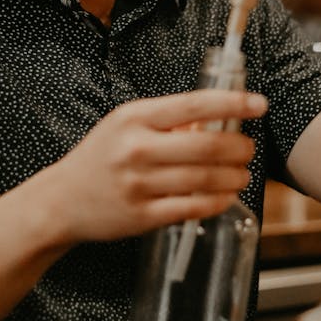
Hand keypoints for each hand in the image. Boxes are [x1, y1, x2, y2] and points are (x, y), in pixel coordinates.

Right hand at [44, 89, 266, 243]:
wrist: (60, 201)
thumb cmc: (100, 157)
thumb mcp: (125, 125)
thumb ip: (167, 121)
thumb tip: (215, 121)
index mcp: (134, 118)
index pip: (194, 105)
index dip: (233, 104)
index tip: (259, 104)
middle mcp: (137, 149)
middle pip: (206, 146)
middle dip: (239, 148)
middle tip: (249, 148)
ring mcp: (140, 184)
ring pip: (205, 179)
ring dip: (234, 176)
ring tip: (242, 174)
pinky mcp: (143, 216)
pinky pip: (193, 207)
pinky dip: (217, 201)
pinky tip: (226, 196)